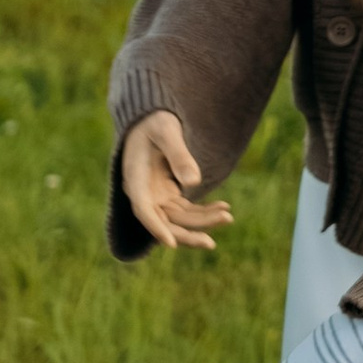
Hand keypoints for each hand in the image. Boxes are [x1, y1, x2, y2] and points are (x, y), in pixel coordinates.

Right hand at [120, 110, 230, 255]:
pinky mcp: (169, 196)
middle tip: (211, 243)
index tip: (172, 244)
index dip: (156, 228)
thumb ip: (179, 154)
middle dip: (187, 233)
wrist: (150, 118)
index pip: (143, 209)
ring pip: (179, 220)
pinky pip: (187, 211)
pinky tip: (225, 208)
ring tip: (228, 217)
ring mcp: (156, 197)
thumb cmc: (154, 120)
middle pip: (163, 222)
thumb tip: (194, 182)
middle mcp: (143, 193)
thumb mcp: (166, 131)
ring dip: (202, 222)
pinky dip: (204, 212)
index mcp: (135, 178)